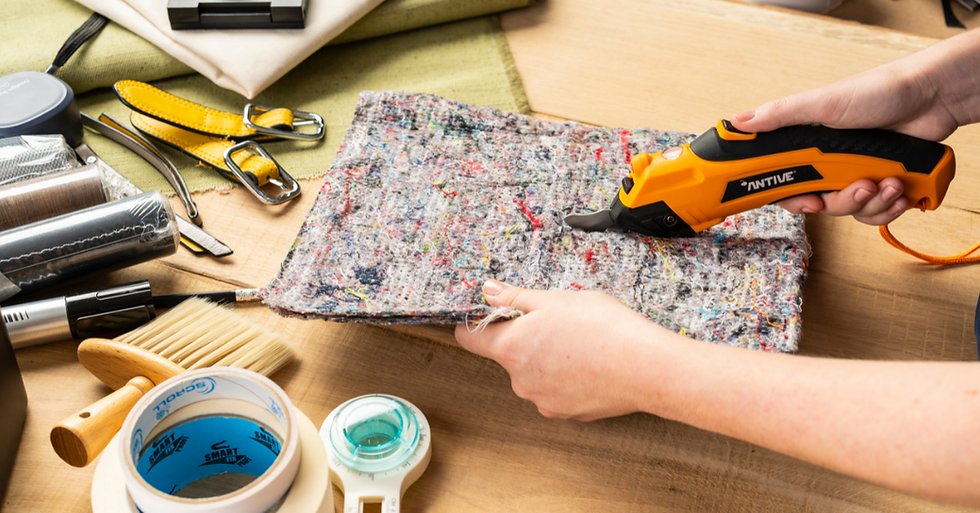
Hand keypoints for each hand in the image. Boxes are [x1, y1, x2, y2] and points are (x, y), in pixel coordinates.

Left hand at [454, 280, 666, 420]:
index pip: (471, 339)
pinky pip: (556, 391)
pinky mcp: (566, 412)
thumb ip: (515, 297)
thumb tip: (488, 292)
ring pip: (535, 374)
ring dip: (548, 360)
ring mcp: (543, 399)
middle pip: (509, 356)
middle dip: (526, 339)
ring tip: (580, 343)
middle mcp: (520, 380)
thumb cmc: (601, 328)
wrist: (644, 367)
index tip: (484, 317)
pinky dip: (567, 379)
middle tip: (558, 323)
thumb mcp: (555, 299)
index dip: (474, 325)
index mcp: (511, 347)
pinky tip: (590, 365)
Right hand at [729, 29, 979, 224]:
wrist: (933, 96)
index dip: (793, 200)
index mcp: (810, 146)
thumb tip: (738, 123)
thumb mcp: (822, 103)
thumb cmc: (879, 90)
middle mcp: (831, 163)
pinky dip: (890, 207)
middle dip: (844, 201)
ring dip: (873, 203)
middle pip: (822, 204)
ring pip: (852, 212)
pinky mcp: (885, 183)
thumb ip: (780, 116)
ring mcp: (858, 174)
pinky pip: (877, 213)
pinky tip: (900, 190)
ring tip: (889, 182)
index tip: (808, 203)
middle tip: (862, 186)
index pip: (787, 183)